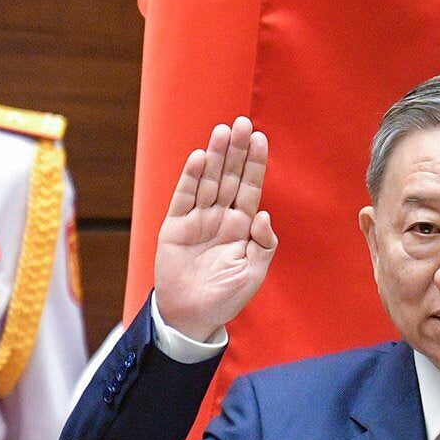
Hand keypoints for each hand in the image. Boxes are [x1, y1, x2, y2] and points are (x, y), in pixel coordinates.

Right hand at [153, 117, 275, 341]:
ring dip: (215, 157)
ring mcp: (197, 220)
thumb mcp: (254, 272)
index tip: (260, 138)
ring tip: (222, 132)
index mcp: (241, 226)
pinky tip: (199, 159)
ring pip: (208, 182)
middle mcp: (220, 217)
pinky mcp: (175, 227)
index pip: (250, 187)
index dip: (255, 163)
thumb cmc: (226, 296)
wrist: (192, 316)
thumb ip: (264, 244)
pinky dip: (191, 179)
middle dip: (236, 151)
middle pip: (229, 177)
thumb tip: (263, 214)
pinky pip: (184, 199)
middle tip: (242, 123)